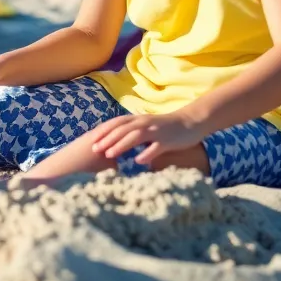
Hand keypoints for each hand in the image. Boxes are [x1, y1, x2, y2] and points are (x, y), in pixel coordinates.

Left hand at [87, 112, 205, 166]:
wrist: (190, 122)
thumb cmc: (164, 127)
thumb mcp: (145, 127)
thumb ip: (131, 133)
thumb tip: (114, 144)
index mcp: (137, 119)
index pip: (116, 123)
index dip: (103, 131)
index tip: (90, 141)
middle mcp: (144, 123)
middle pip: (122, 130)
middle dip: (107, 139)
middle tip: (94, 150)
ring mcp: (156, 131)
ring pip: (136, 137)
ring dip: (121, 145)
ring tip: (109, 154)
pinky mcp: (168, 140)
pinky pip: (156, 147)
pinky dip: (147, 154)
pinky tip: (138, 161)